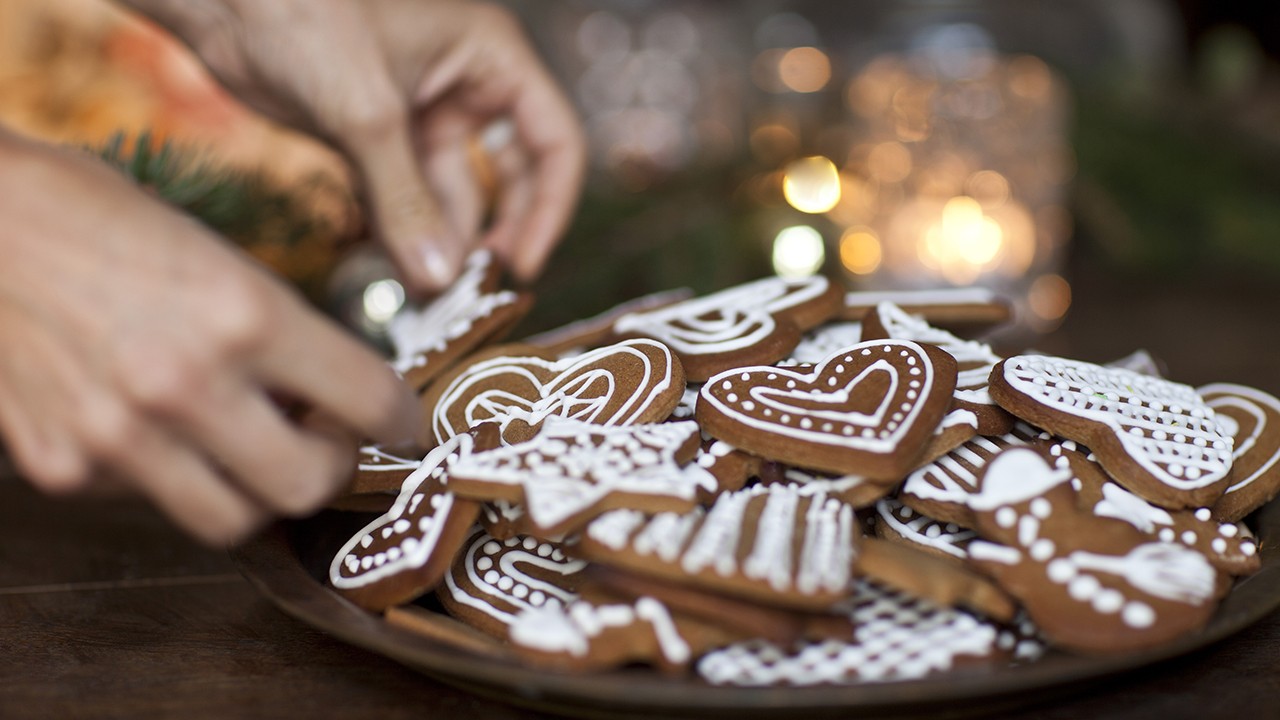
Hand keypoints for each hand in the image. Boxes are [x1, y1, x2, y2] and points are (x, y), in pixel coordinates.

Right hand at [0, 131, 419, 543]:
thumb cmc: (97, 218)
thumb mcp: (218, 255)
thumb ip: (281, 332)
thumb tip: (333, 394)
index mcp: (244, 313)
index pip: (369, 400)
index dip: (404, 421)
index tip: (406, 427)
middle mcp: (188, 384)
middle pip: (309, 486)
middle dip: (333, 467)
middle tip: (326, 439)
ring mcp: (120, 436)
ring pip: (234, 519)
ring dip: (259, 491)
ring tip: (252, 446)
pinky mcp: (63, 467)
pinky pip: (150, 501)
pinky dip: (173, 476)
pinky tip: (161, 429)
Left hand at [128, 0, 585, 291]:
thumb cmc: (301, 13)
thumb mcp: (364, 113)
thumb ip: (406, 201)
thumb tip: (439, 277)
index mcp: (489, 56)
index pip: (553, 140)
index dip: (550, 206)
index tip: (522, 264)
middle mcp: (463, 84)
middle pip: (509, 175)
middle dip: (492, 231)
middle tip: (473, 288)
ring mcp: (419, 113)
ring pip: (449, 194)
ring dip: (439, 241)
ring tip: (423, 289)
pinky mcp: (374, 135)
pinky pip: (404, 197)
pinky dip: (401, 232)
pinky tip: (393, 267)